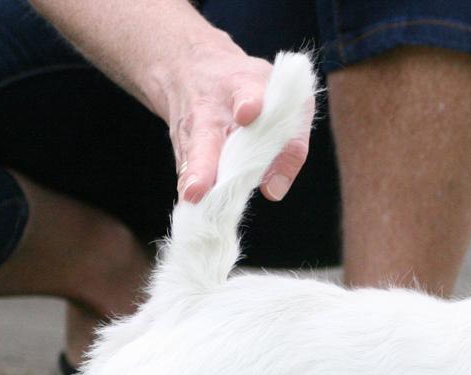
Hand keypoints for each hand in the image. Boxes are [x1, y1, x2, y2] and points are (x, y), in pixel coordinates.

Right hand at [159, 37, 312, 203]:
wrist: (192, 67)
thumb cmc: (250, 89)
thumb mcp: (281, 97)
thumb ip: (290, 140)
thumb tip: (274, 189)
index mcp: (244, 86)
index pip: (248, 93)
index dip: (248, 102)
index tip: (247, 113)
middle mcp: (212, 109)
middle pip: (207, 137)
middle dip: (204, 163)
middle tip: (199, 187)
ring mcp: (191, 129)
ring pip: (192, 158)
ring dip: (192, 180)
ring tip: (192, 199)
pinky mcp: (180, 147)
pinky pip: (186, 172)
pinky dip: (191, 192)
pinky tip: (193, 211)